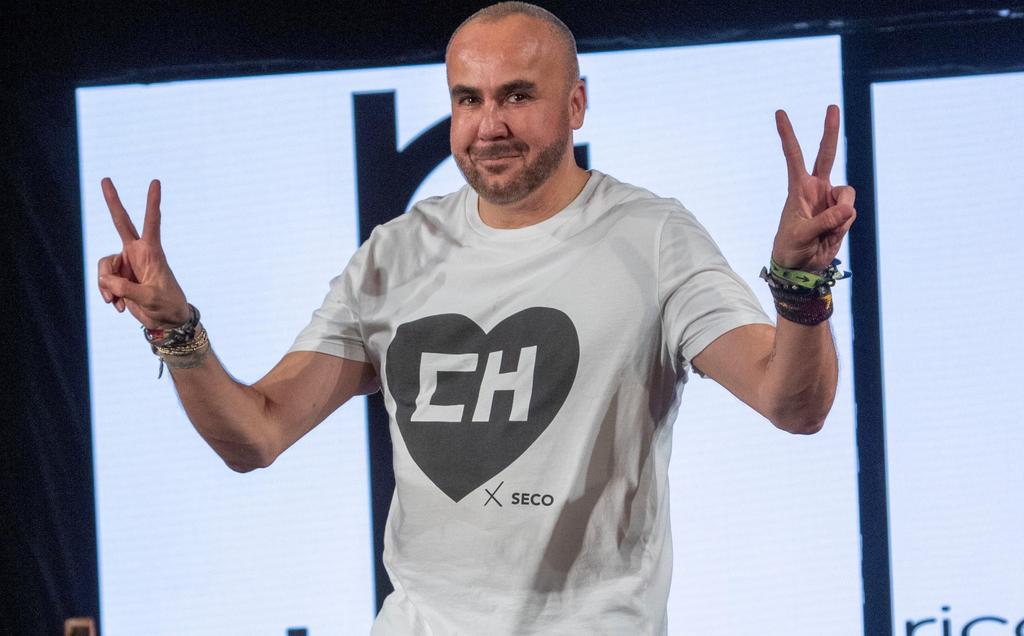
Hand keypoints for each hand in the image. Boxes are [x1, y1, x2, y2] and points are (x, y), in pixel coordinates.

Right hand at [97, 178, 189, 329]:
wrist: (166, 321)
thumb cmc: (167, 306)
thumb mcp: (149, 298)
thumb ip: (126, 288)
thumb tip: (105, 280)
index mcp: (152, 251)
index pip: (152, 222)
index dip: (152, 202)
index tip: (156, 182)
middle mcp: (137, 252)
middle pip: (121, 222)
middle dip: (113, 201)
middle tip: (105, 178)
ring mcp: (126, 264)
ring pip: (104, 266)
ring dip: (106, 286)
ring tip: (117, 303)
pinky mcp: (118, 277)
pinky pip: (104, 281)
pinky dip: (107, 294)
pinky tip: (118, 307)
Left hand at [771, 105, 856, 270]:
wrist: (801, 267)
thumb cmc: (791, 248)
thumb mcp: (801, 236)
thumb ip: (823, 222)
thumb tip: (847, 208)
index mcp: (798, 188)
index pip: (793, 155)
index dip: (787, 134)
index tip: (779, 113)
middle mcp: (816, 188)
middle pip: (826, 154)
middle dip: (830, 130)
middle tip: (832, 106)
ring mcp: (831, 199)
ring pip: (847, 195)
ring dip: (841, 214)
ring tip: (825, 232)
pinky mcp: (843, 213)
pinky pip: (851, 214)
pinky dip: (844, 226)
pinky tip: (831, 236)